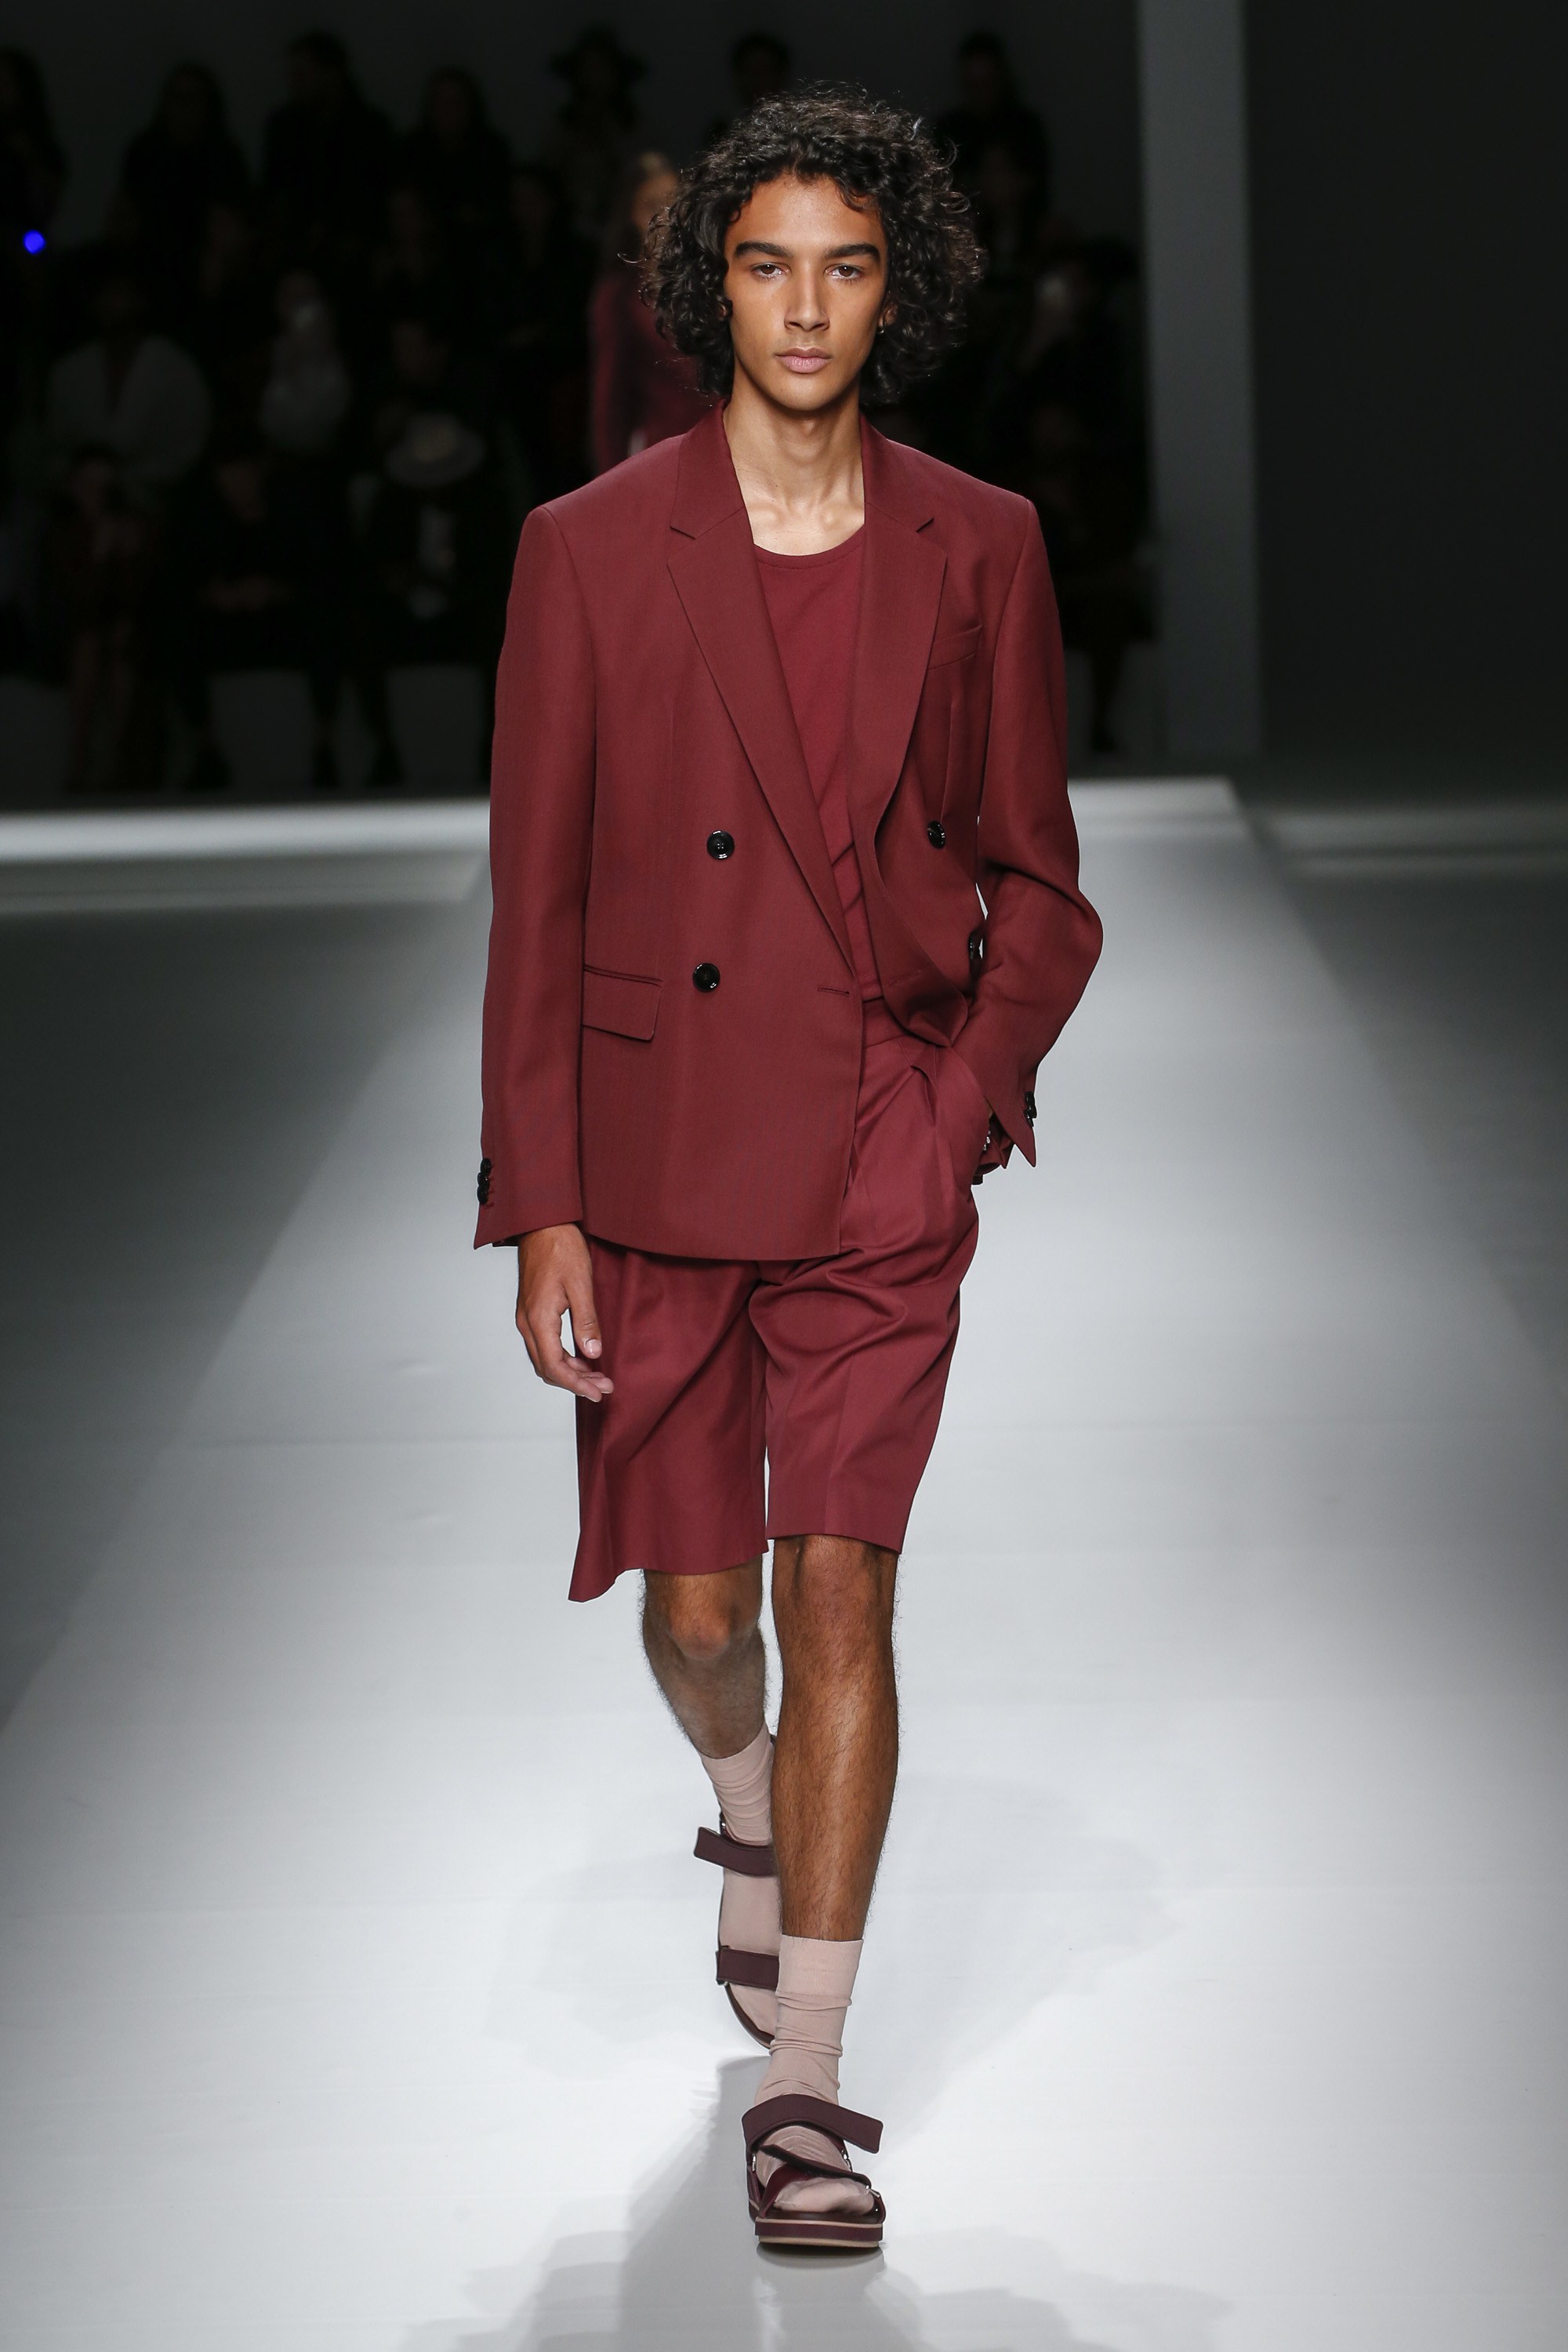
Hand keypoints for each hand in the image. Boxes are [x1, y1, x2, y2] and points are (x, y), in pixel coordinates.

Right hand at [515, 1224, 612, 1402]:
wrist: (542, 1225)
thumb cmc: (561, 1249)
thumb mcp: (581, 1284)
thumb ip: (586, 1321)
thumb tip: (593, 1353)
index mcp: (538, 1319)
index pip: (554, 1366)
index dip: (577, 1384)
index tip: (598, 1392)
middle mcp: (527, 1323)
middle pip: (547, 1368)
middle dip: (575, 1382)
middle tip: (603, 1387)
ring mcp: (526, 1318)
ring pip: (544, 1358)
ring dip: (569, 1371)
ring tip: (596, 1375)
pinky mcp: (531, 1311)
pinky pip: (543, 1345)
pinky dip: (561, 1357)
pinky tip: (581, 1356)